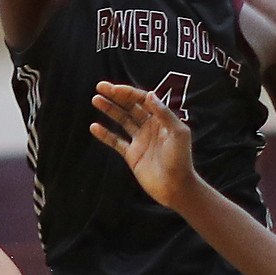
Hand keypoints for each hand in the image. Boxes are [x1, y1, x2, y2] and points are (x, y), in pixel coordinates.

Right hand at [88, 81, 197, 209]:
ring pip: (122, 120)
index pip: (143, 100)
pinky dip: (105, 134)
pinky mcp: (132, 155)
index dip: (128, 93)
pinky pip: (116, 141)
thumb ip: (164, 113)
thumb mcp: (177, 133)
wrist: (176, 187)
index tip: (114, 89)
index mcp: (161, 120)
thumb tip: (149, 94)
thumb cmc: (181, 160)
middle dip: (116, 96)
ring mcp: (140, 140)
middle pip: (130, 107)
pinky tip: (94, 127)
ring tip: (95, 99)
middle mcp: (150, 127)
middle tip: (100, 86)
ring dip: (109, 109)